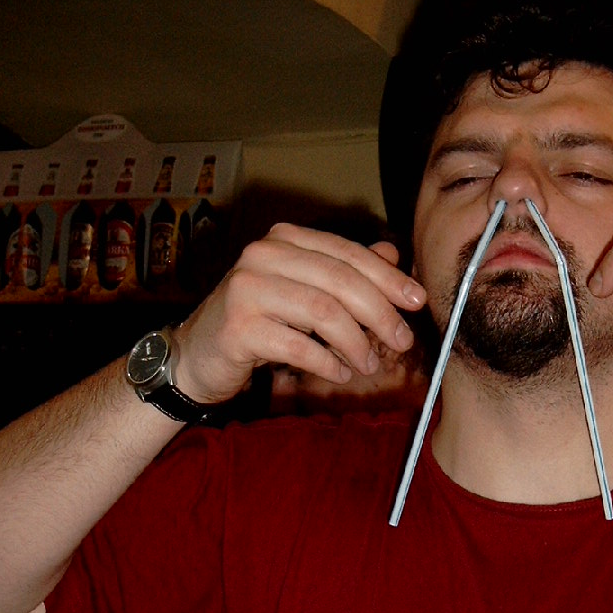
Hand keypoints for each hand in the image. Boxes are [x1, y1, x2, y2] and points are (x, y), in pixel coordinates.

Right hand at [173, 225, 426, 403]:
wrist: (197, 355)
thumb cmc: (257, 322)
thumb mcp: (303, 291)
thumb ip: (343, 272)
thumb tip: (393, 258)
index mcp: (284, 239)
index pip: (347, 254)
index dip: (387, 278)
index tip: (416, 302)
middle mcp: (262, 255)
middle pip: (340, 281)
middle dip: (379, 313)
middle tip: (402, 340)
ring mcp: (246, 289)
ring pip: (322, 312)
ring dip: (356, 342)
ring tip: (369, 363)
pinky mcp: (238, 327)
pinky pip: (298, 346)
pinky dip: (327, 362)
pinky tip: (339, 373)